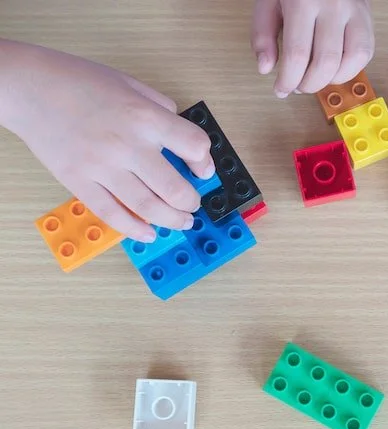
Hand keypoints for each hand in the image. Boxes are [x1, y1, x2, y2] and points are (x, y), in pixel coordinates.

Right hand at [0, 40, 214, 242]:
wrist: (29, 87)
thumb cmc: (80, 81)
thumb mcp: (131, 84)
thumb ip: (162, 109)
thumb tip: (181, 139)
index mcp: (145, 116)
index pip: (193, 146)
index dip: (204, 162)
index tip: (203, 170)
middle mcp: (127, 144)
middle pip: (175, 188)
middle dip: (191, 202)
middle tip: (193, 205)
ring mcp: (101, 166)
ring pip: (148, 207)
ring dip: (171, 221)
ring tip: (181, 222)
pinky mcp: (78, 182)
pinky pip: (111, 214)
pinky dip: (134, 229)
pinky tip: (148, 233)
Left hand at [251, 0, 373, 97]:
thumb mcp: (268, 1)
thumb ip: (262, 34)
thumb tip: (266, 69)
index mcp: (302, 0)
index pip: (297, 53)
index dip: (288, 80)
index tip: (281, 90)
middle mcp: (333, 5)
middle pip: (325, 63)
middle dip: (309, 85)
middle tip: (298, 87)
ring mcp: (354, 11)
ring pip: (350, 61)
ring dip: (330, 81)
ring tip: (315, 79)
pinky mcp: (367, 18)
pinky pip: (365, 54)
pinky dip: (349, 70)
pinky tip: (333, 69)